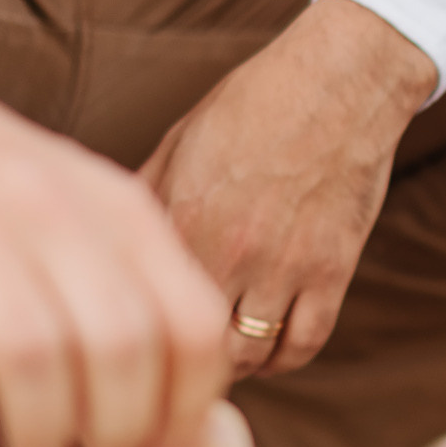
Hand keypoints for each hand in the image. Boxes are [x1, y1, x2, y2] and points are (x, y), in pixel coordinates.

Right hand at [0, 29, 231, 446]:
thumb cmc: (2, 190)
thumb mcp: (95, 219)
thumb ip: (145, 309)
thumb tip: (181, 446)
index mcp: (123, 213)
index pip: (195, 325)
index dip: (189, 410)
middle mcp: (55, 217)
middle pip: (121, 350)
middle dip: (116, 433)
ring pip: (33, 360)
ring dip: (41, 435)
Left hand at [141, 0, 436, 376]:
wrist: (340, 82)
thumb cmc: (255, 102)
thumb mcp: (180, 141)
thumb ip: (146, 198)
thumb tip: (105, 241)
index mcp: (180, 215)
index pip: (142, 298)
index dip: (132, 323)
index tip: (131, 332)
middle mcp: (228, 248)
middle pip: (189, 339)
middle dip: (177, 354)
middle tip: (172, 358)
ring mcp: (283, 264)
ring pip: (247, 353)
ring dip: (230, 364)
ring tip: (218, 359)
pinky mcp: (331, 270)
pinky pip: (303, 343)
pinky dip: (282, 358)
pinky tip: (269, 351)